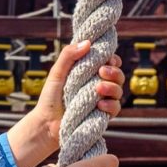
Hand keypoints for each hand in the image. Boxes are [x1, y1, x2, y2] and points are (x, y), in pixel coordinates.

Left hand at [6, 41, 123, 166]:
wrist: (47, 123)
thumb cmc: (50, 97)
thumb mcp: (57, 73)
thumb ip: (68, 55)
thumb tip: (87, 43)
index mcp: (89, 73)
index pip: (109, 62)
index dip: (112, 59)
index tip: (106, 58)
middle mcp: (98, 85)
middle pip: (118, 75)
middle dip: (114, 72)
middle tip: (102, 72)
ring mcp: (102, 100)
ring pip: (119, 91)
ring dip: (112, 87)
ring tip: (98, 89)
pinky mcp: (102, 115)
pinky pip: (115, 108)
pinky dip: (111, 105)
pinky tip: (100, 105)